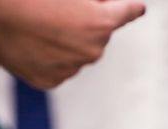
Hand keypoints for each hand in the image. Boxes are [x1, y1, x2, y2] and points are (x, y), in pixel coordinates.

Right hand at [0, 0, 144, 88]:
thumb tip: (102, 4)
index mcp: (101, 23)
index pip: (126, 12)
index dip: (130, 8)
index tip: (137, 8)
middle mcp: (93, 50)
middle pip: (98, 34)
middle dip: (85, 23)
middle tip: (56, 8)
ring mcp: (71, 68)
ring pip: (76, 53)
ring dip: (66, 41)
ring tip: (36, 23)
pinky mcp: (50, 81)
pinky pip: (57, 67)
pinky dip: (49, 57)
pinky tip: (30, 41)